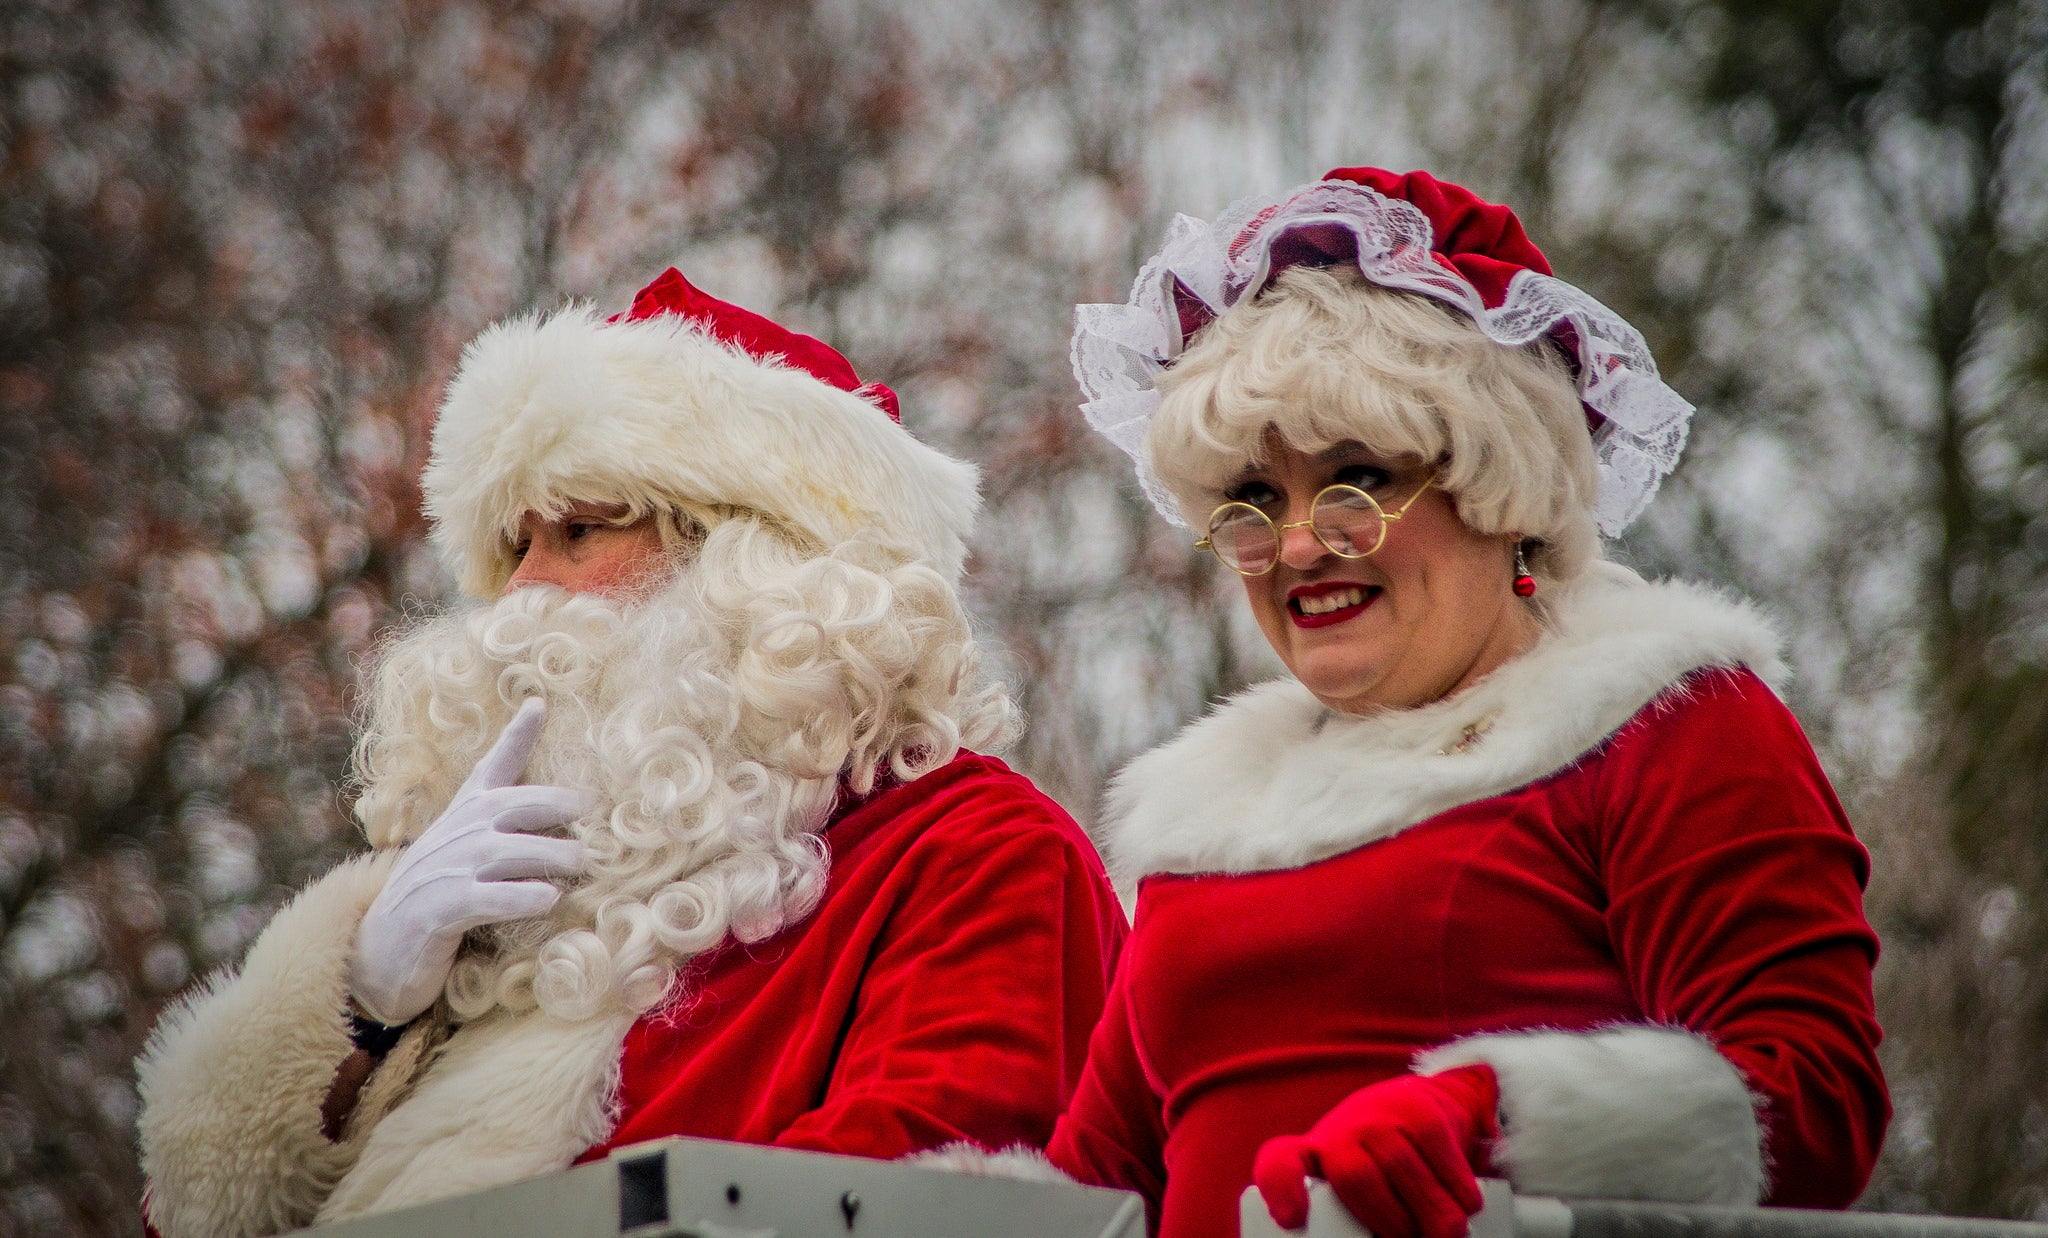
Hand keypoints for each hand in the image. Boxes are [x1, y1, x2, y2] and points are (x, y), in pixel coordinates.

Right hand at [349, 698, 592, 1024]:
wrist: (376, 950)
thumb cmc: (437, 894)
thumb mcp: (465, 848)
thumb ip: (505, 822)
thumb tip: (560, 803)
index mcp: (465, 814)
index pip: (492, 767)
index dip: (517, 734)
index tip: (539, 702)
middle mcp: (458, 834)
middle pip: (514, 806)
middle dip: (556, 804)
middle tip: (598, 811)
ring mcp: (447, 871)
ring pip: (509, 853)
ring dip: (551, 856)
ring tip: (584, 863)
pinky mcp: (442, 911)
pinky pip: (488, 899)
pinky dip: (521, 897)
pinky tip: (550, 898)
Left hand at [1254, 1064, 1498, 1237]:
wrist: (1422, 1106)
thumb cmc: (1382, 1168)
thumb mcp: (1358, 1190)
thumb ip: (1354, 1219)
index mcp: (1312, 1157)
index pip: (1279, 1163)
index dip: (1282, 1188)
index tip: (1292, 1219)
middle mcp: (1338, 1130)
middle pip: (1354, 1177)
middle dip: (1389, 1220)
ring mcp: (1377, 1115)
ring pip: (1401, 1169)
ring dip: (1431, 1214)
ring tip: (1445, 1234)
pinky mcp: (1419, 1109)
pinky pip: (1439, 1156)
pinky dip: (1458, 1191)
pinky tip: (1464, 1205)